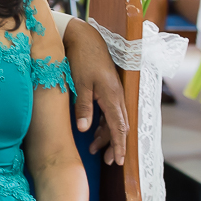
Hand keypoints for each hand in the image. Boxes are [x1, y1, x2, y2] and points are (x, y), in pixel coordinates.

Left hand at [63, 18, 127, 165]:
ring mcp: (114, 93)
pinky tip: (93, 131)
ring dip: (106, 136)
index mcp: (112, 97)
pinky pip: (110, 112)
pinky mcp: (108, 90)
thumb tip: (84, 129)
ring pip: (115, 121)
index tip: (119, 161)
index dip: (119, 145)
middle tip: (107, 161)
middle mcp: (117, 97)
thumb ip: (83, 106)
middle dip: (115, 145)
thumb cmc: (83, 60)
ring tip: (94, 149)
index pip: (119, 127)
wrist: (86, 39)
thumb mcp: (81, 84)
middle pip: (120, 126)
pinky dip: (103, 124)